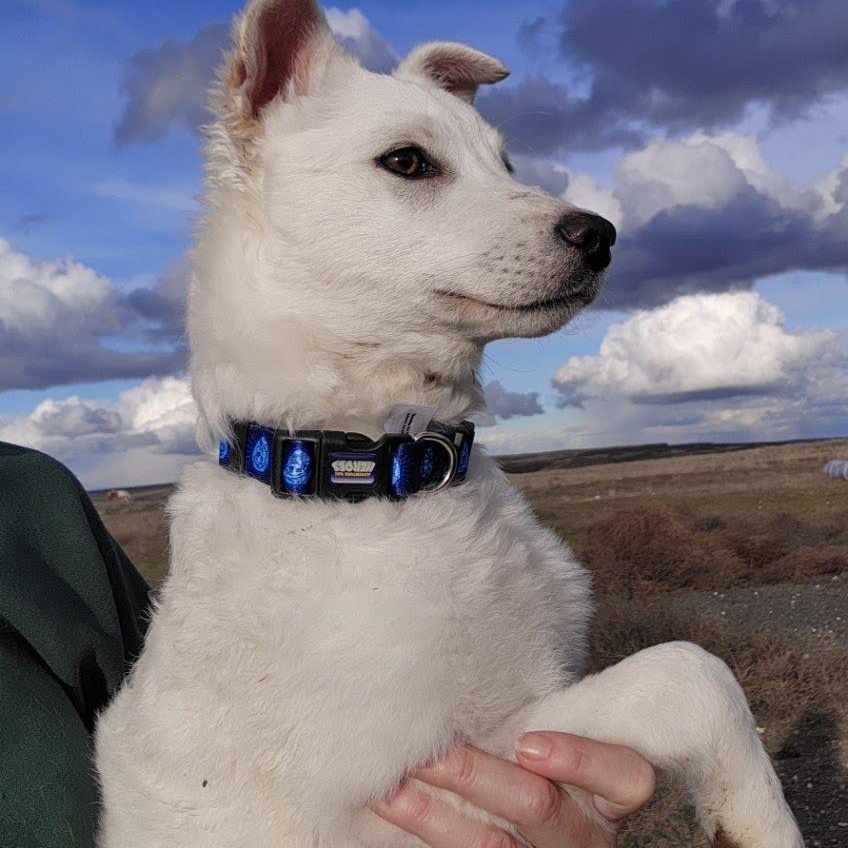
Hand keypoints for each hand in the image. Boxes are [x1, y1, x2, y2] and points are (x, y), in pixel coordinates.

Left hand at [372, 732, 655, 846]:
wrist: (543, 829)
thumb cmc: (548, 759)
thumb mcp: (563, 736)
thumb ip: (547, 711)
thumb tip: (489, 638)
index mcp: (608, 791)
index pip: (625, 778)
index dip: (581, 762)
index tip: (526, 743)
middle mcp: (584, 832)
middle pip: (538, 806)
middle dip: (479, 776)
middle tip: (435, 752)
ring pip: (493, 844)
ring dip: (436, 811)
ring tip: (398, 782)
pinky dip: (426, 826)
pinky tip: (391, 803)